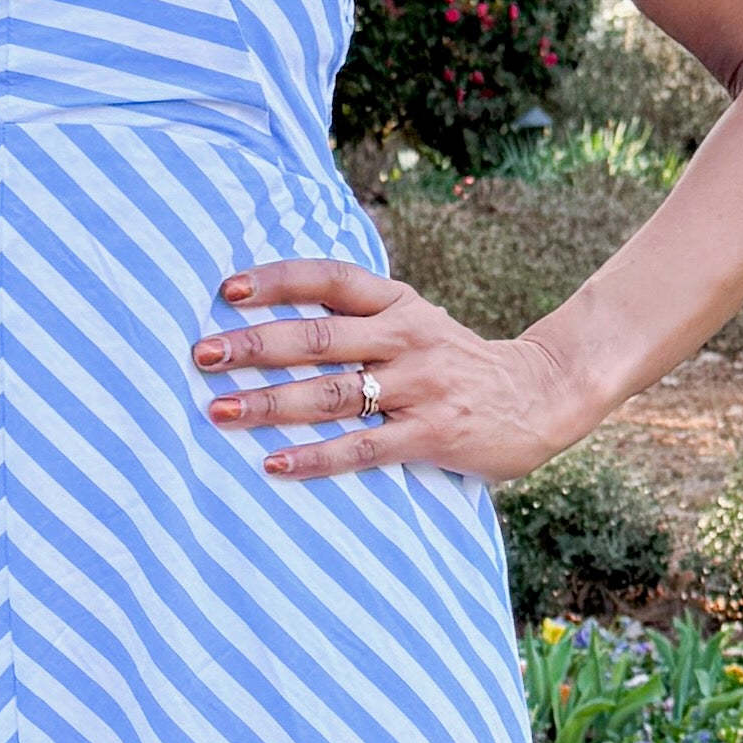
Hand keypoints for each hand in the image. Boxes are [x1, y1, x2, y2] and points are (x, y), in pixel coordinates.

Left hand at [192, 258, 579, 484]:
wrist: (541, 395)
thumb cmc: (457, 364)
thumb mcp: (415, 323)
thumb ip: (361, 320)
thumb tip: (275, 321)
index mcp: (398, 303)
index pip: (330, 278)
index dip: (277, 280)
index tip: (226, 290)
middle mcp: (406, 336)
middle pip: (318, 335)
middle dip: (255, 345)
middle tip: (202, 355)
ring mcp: (420, 385)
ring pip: (332, 392)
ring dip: (270, 402)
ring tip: (220, 411)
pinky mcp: (431, 434)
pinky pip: (362, 447)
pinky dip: (315, 457)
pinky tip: (274, 464)